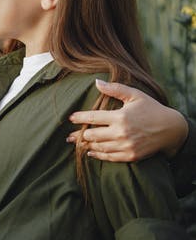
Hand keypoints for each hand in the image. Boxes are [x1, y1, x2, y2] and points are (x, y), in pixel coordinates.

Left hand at [67, 80, 188, 160]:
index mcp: (120, 117)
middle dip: (78, 135)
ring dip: (86, 146)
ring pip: (98, 147)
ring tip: (76, 143)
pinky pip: (109, 157)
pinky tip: (90, 152)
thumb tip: (96, 82)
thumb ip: (115, 89)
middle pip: (92, 135)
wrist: (170, 129)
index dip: (80, 118)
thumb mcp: (135, 95)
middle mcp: (121, 133)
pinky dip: (97, 155)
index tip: (71, 118)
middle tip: (68, 136)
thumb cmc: (151, 109)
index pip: (93, 118)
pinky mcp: (130, 156)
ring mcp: (126, 146)